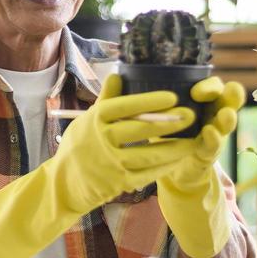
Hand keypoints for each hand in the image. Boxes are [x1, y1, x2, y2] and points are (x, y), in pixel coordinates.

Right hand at [0, 74, 194, 257]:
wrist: (63, 183)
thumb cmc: (78, 146)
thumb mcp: (86, 120)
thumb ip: (106, 100)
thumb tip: (117, 74)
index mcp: (95, 120)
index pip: (124, 106)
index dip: (149, 101)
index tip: (172, 96)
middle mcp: (102, 140)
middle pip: (140, 129)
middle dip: (168, 123)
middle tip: (191, 115)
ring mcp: (111, 164)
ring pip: (149, 154)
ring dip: (174, 148)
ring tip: (193, 140)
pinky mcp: (119, 183)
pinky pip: (147, 173)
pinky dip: (165, 166)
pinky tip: (178, 159)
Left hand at [166, 77, 244, 188]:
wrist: (167, 167)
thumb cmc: (166, 131)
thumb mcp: (162, 113)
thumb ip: (159, 101)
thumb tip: (136, 83)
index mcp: (205, 99)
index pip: (217, 84)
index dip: (210, 85)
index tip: (194, 92)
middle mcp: (215, 112)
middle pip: (233, 96)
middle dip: (230, 93)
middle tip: (204, 97)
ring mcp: (217, 132)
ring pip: (229, 120)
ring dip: (228, 117)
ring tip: (225, 115)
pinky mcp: (210, 152)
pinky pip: (215, 144)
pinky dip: (214, 138)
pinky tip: (209, 133)